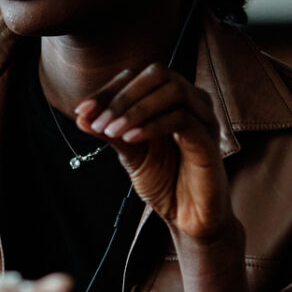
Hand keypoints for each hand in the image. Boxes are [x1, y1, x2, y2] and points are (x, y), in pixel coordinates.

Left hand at [74, 65, 232, 241]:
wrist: (188, 217)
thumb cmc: (164, 181)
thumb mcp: (130, 154)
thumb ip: (110, 133)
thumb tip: (81, 116)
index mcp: (170, 100)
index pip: (138, 76)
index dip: (108, 90)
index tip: (83, 111)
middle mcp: (191, 101)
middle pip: (157, 73)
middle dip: (122, 96)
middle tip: (99, 122)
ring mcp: (203, 117)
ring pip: (172, 90)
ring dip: (136, 109)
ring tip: (112, 131)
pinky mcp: (210, 137)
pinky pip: (182, 118)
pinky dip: (152, 125)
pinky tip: (131, 139)